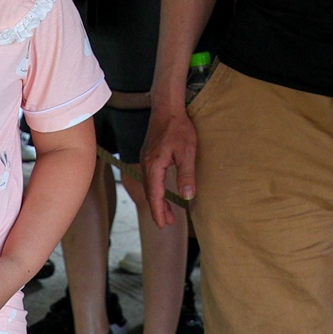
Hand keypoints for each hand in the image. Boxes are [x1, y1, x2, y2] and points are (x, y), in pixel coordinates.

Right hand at [141, 106, 198, 227]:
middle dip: (158, 210)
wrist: (166, 108)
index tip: (164, 225)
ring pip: (149, 186)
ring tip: (168, 212)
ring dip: (157, 200)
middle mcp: (146, 165)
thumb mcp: (187, 152)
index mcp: (154, 166)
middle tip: (168, 223)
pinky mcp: (148, 156)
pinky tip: (162, 192)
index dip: (159, 211)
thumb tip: (187, 196)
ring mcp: (145, 160)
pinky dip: (156, 190)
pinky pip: (150, 178)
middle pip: (150, 193)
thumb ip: (186, 174)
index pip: (155, 195)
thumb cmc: (178, 128)